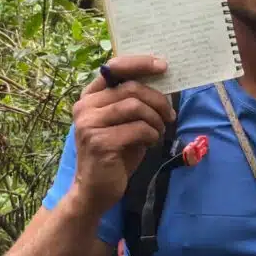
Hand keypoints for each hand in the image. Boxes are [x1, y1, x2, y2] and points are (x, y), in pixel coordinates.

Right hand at [69, 55, 173, 216]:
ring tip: (159, 131)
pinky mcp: (99, 142)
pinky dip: (151, 134)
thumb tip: (162, 81)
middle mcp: (84, 106)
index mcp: (90, 96)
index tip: (164, 66)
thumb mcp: (124, 122)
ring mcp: (88, 124)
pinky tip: (150, 143)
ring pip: (136, 107)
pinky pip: (138, 129)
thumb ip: (134, 102)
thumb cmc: (115, 153)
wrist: (95, 190)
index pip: (115, 68)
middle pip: (132, 89)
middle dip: (158, 101)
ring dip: (156, 119)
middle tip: (170, 115)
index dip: (141, 64)